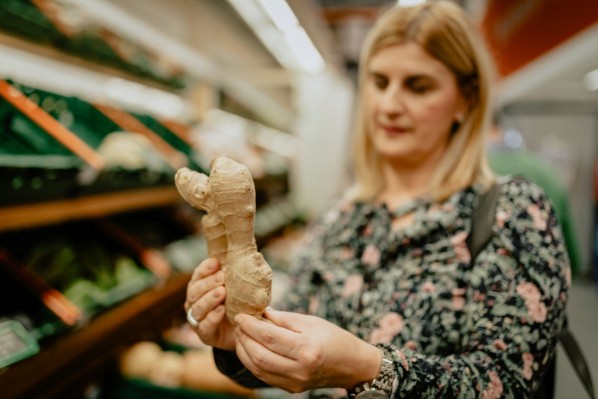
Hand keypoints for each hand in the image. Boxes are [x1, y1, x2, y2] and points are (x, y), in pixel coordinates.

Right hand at [185, 258, 234, 350]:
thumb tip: (247, 259)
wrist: (240, 331)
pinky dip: (213, 317)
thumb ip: (235, 277)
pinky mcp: (204, 334)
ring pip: (197, 308)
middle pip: (195, 291)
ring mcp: (197, 319)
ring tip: (222, 292)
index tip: (216, 262)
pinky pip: (205, 326)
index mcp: (199, 288)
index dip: (205, 268)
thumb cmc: (237, 305)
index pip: (198, 275)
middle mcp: (194, 302)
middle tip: (222, 277)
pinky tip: (222, 310)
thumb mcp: (236, 289)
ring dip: (209, 299)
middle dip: (208, 283)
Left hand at [233, 309, 381, 392]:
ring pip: (257, 368)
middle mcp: (299, 369)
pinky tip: (249, 348)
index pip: (269, 337)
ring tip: (241, 334)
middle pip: (259, 354)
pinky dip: (252, 361)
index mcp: (307, 349)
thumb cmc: (334, 338)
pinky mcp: (290, 388)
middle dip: (244, 337)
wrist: (352, 366)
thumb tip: (259, 313)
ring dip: (244, 350)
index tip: (240, 315)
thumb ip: (283, 319)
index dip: (250, 325)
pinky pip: (263, 376)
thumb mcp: (312, 322)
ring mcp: (294, 382)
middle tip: (239, 323)